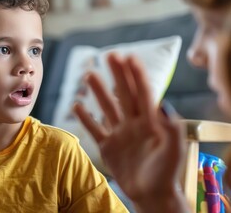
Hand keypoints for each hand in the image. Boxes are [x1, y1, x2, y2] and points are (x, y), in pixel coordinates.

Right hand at [73, 54, 187, 210]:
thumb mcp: (173, 149)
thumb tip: (163, 103)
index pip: (142, 93)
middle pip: (124, 94)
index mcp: (150, 122)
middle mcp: (133, 124)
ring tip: (90, 74)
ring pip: (107, 108)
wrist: (152, 195)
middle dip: (117, 75)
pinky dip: (85, 118)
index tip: (129, 57)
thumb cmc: (166, 173)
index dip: (136, 75)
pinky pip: (94, 129)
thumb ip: (171, 127)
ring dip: (99, 92)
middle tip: (110, 55)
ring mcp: (119, 134)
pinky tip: (77, 106)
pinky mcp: (108, 147)